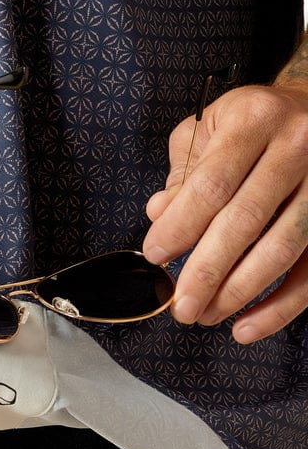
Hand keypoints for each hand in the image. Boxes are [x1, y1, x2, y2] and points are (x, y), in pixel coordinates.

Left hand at [143, 83, 307, 342]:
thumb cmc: (250, 126)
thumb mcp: (208, 129)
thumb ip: (181, 174)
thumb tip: (159, 215)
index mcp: (253, 121)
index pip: (211, 184)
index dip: (180, 226)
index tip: (155, 256)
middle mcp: (297, 146)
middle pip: (245, 221)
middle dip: (206, 271)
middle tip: (179, 307)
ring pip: (283, 249)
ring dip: (238, 292)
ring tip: (205, 316)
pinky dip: (280, 307)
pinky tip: (246, 327)